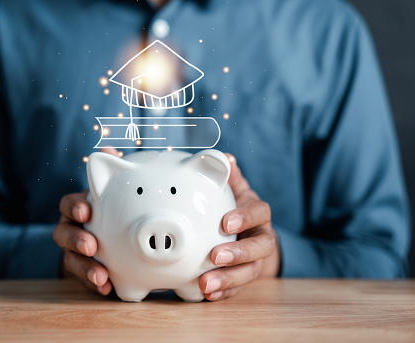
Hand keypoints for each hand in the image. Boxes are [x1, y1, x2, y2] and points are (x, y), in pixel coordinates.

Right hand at [52, 148, 118, 295]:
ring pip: (70, 260)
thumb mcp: (110, 196)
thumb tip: (109, 149)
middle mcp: (71, 230)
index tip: (85, 211)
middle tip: (91, 245)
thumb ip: (110, 177)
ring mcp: (74, 253)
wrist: (104, 242)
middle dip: (75, 239)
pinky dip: (94, 284)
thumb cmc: (106, 214)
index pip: (68, 204)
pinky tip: (107, 289)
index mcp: (78, 209)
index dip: (74, 206)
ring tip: (100, 276)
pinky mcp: (82, 273)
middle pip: (62, 234)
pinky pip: (84, 280)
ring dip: (84, 267)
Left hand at [199, 153, 279, 300]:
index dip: (245, 217)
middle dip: (238, 254)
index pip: (259, 213)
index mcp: (258, 215)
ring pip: (250, 272)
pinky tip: (207, 295)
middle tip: (215, 256)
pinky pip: (239, 288)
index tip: (225, 223)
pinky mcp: (246, 278)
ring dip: (228, 279)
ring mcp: (256, 261)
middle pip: (259, 248)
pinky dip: (225, 293)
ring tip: (206, 284)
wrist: (251, 236)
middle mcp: (262, 238)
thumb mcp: (237, 192)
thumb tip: (224, 158)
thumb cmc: (238, 211)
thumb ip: (230, 177)